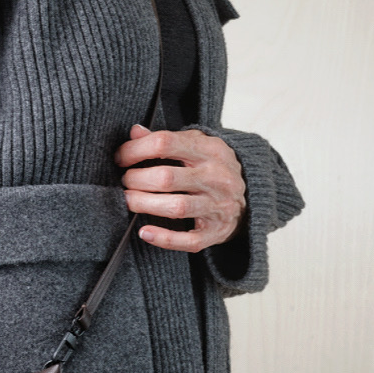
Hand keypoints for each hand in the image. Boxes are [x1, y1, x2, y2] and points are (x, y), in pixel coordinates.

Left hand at [114, 125, 246, 251]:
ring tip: (128, 201)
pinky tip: (145, 232)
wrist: (252, 195)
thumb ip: (166, 139)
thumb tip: (134, 132)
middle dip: (136, 179)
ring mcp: (218, 206)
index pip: (165, 143)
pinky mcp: (217, 232)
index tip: (121, 158)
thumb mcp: (196, 145)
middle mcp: (216, 177)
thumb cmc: (212, 167)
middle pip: (167, 177)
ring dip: (144, 204)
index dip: (136, 150)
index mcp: (210, 150)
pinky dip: (164, 238)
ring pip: (176, 208)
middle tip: (124, 181)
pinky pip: (189, 240)